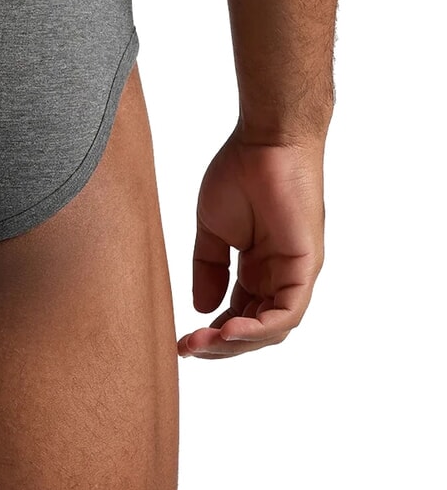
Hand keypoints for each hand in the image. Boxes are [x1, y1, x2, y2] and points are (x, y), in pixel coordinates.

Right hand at [178, 125, 324, 358]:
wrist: (264, 142)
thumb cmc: (240, 173)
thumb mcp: (213, 228)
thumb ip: (208, 268)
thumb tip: (202, 307)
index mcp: (259, 268)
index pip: (239, 314)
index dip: (213, 334)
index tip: (183, 341)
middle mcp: (279, 276)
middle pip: (255, 329)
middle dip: (220, 345)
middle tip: (188, 348)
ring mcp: (295, 274)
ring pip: (272, 329)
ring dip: (237, 343)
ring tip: (204, 342)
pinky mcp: (305, 267)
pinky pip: (288, 313)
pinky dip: (260, 328)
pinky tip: (229, 330)